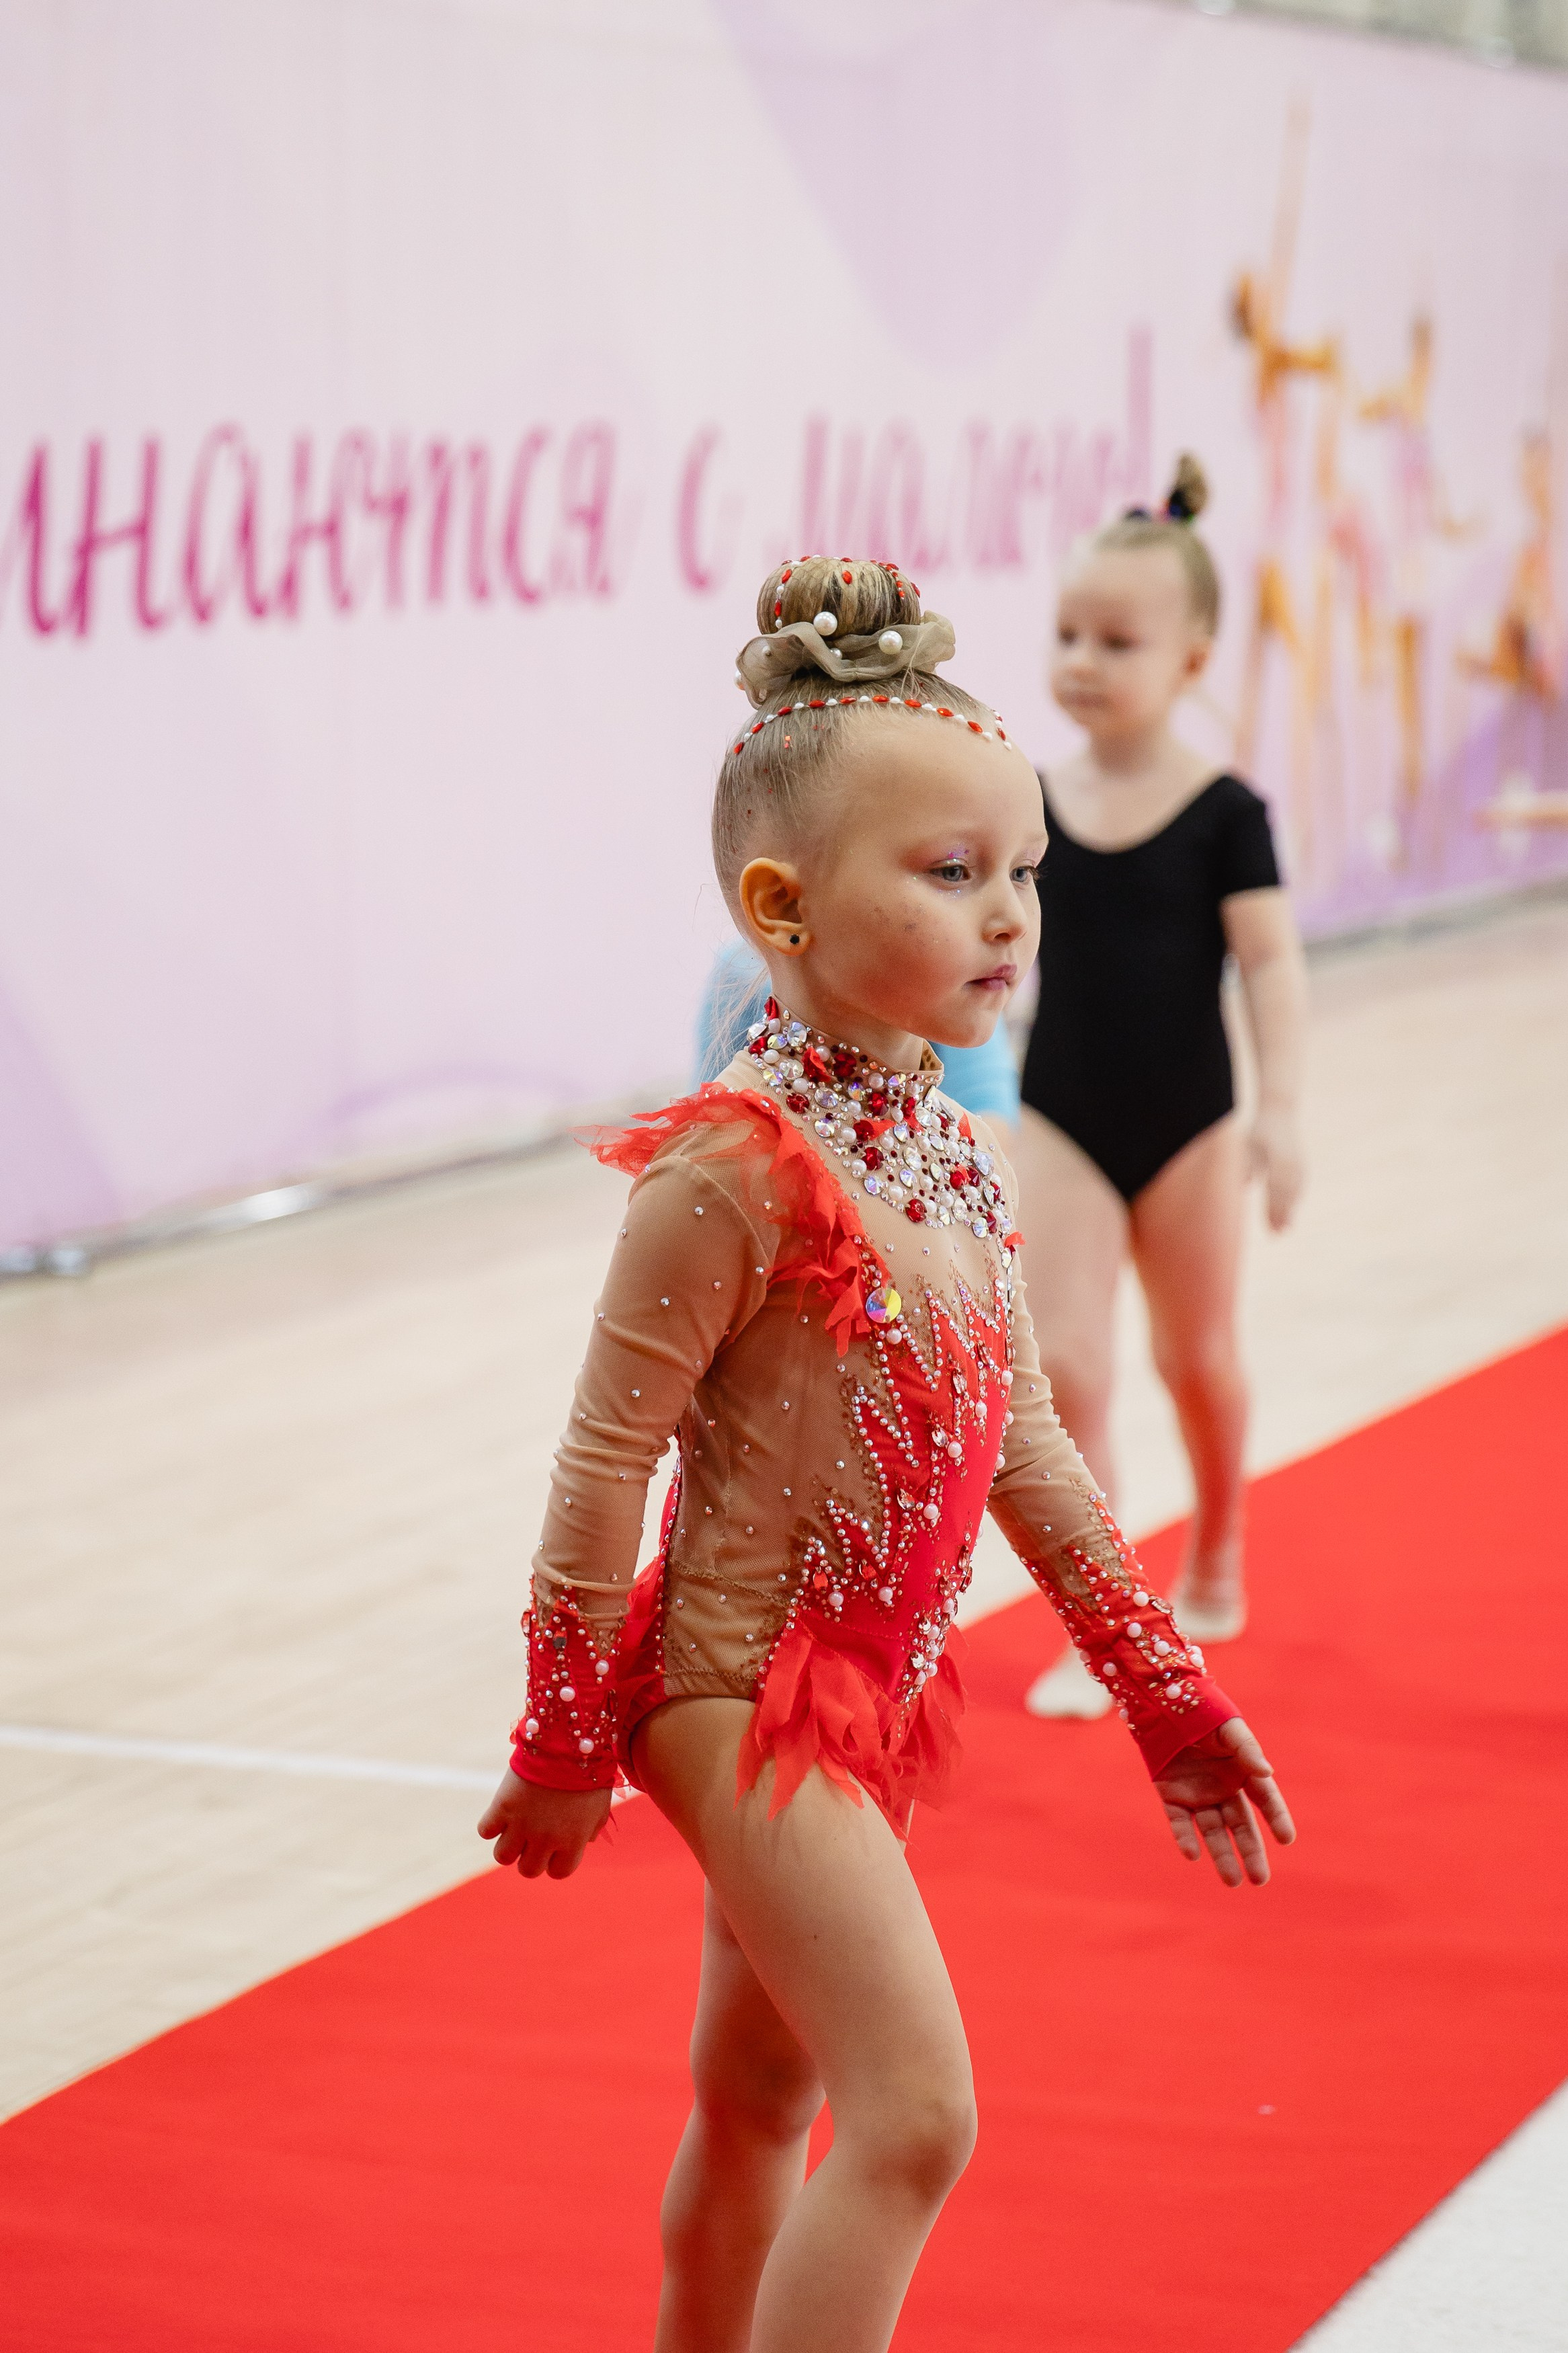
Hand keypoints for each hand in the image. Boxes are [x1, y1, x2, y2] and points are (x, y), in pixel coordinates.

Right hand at [477, 1767, 612, 1879]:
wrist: (566, 1742)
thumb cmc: (588, 1772)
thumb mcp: (599, 1806)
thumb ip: (590, 1830)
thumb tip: (583, 1842)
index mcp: (572, 1841)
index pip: (559, 1872)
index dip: (555, 1861)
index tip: (554, 1848)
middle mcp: (546, 1839)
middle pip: (528, 1870)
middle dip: (530, 1857)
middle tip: (532, 1838)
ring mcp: (522, 1824)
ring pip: (503, 1856)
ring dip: (508, 1845)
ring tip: (514, 1828)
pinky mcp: (502, 1807)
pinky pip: (485, 1831)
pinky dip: (491, 1825)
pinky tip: (502, 1812)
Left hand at [1153, 1718, 1295, 1887]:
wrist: (1162, 1700)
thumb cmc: (1201, 1709)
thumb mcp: (1229, 1728)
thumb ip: (1247, 1749)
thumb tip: (1268, 1773)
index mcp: (1242, 1770)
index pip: (1264, 1799)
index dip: (1276, 1817)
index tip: (1287, 1838)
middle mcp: (1222, 1787)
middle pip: (1240, 1825)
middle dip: (1250, 1851)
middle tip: (1260, 1879)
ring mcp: (1197, 1793)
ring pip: (1212, 1831)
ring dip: (1221, 1855)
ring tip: (1233, 1881)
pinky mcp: (1171, 1795)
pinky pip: (1179, 1821)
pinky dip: (1184, 1838)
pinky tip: (1192, 1854)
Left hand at [1247, 1105, 1304, 1231]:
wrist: (1280, 1114)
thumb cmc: (1257, 1132)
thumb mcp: (1247, 1144)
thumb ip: (1246, 1164)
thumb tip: (1242, 1184)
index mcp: (1274, 1150)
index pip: (1276, 1180)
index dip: (1273, 1202)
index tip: (1268, 1215)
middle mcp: (1290, 1158)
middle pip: (1287, 1189)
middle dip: (1282, 1211)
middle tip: (1276, 1232)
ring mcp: (1298, 1162)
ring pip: (1295, 1189)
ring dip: (1289, 1209)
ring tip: (1282, 1229)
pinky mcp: (1301, 1167)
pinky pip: (1298, 1187)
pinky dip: (1292, 1201)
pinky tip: (1286, 1217)